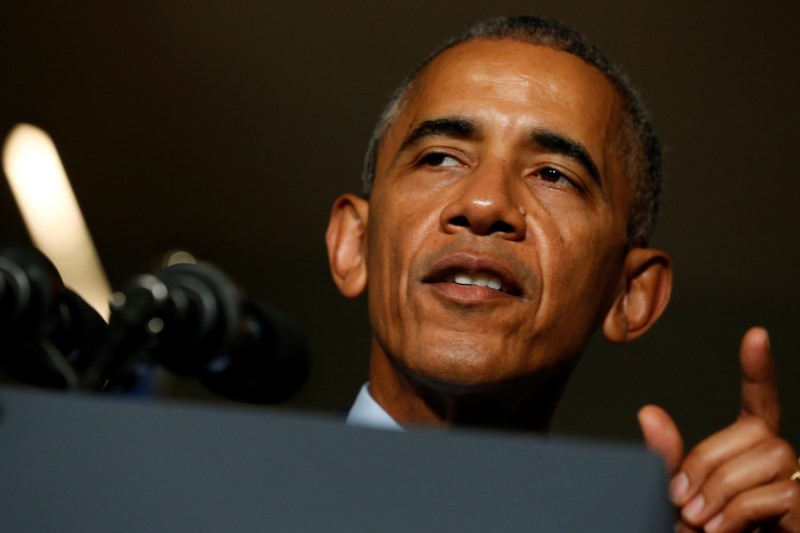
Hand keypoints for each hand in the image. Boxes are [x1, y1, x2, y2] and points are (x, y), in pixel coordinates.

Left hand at [638, 327, 799, 531]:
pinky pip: (774, 495)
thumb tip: (648, 411)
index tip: (755, 335)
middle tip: (685, 505)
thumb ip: (669, 460)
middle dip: (709, 464)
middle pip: (756, 433)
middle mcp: (781, 467)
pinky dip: (738, 513)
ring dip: (723, 491)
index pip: (759, 404)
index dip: (759, 371)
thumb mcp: (678, 500)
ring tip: (703, 524)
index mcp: (749, 456)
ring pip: (768, 458)